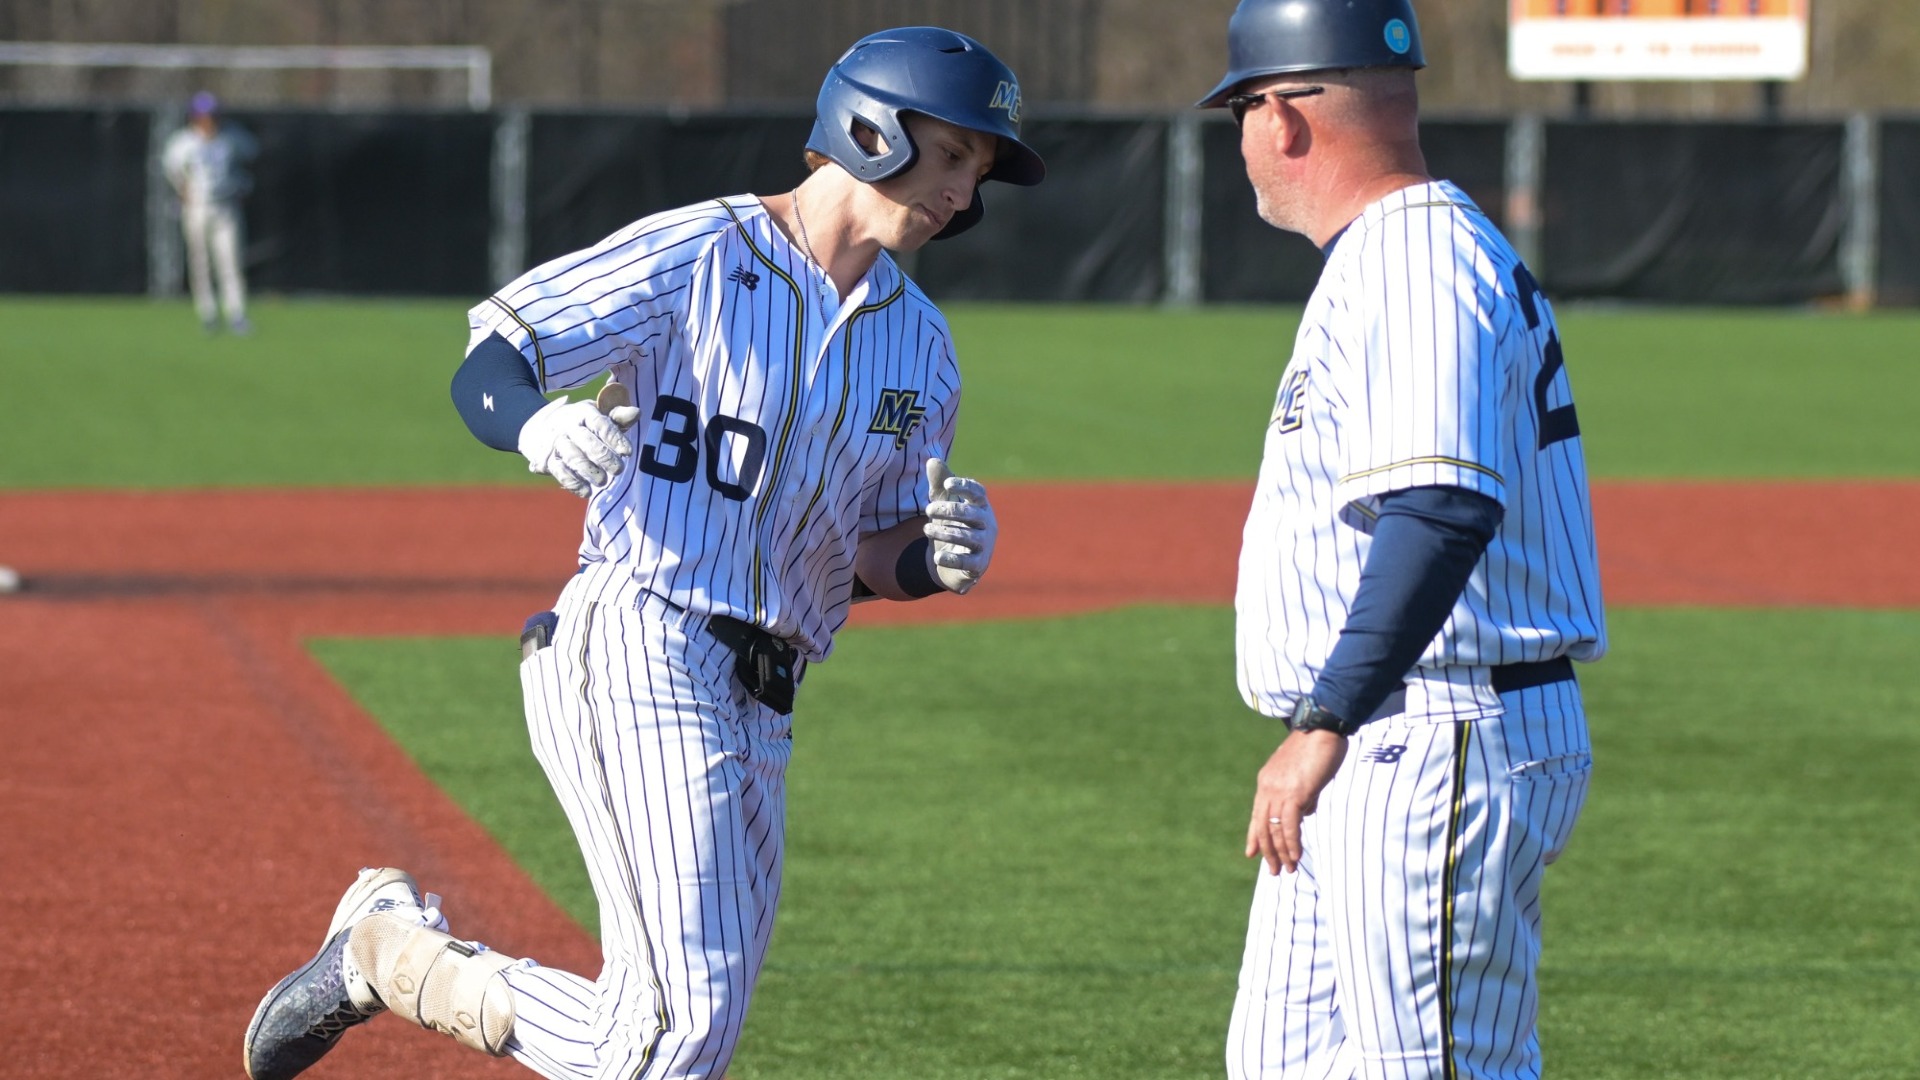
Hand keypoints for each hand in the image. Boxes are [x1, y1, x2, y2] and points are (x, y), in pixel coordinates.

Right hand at [517, 395, 640, 496]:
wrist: (540, 427)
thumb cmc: (580, 423)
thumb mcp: (597, 415)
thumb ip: (617, 417)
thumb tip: (636, 413)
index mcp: (583, 413)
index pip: (601, 424)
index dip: (615, 438)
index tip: (628, 452)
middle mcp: (568, 426)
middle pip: (587, 441)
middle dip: (604, 457)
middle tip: (618, 470)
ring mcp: (556, 443)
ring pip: (573, 457)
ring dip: (589, 471)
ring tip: (603, 482)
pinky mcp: (547, 459)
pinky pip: (560, 472)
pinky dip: (573, 483)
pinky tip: (586, 491)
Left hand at [923, 458, 996, 593]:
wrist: (954, 562)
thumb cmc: (952, 525)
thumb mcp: (943, 504)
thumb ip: (939, 484)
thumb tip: (932, 459)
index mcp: (981, 506)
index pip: (978, 492)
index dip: (965, 486)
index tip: (948, 483)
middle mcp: (987, 524)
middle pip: (971, 514)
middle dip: (949, 510)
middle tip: (928, 509)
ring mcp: (984, 545)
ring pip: (967, 537)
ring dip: (945, 532)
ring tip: (926, 529)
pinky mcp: (977, 565)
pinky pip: (967, 562)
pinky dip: (952, 559)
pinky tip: (936, 557)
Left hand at [1246, 729, 1346, 874]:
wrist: (1323, 728)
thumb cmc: (1319, 747)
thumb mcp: (1306, 775)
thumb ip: (1303, 794)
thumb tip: (1306, 811)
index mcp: (1266, 781)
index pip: (1257, 815)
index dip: (1254, 836)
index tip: (1252, 854)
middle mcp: (1267, 787)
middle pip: (1263, 826)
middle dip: (1268, 852)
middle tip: (1275, 871)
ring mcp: (1279, 790)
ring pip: (1274, 829)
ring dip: (1281, 853)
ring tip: (1288, 869)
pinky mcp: (1294, 793)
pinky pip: (1289, 826)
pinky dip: (1292, 843)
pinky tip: (1295, 856)